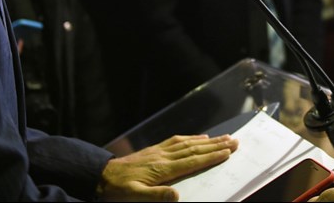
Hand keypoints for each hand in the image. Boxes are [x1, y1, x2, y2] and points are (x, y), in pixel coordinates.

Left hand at [97, 134, 238, 201]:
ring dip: (207, 140)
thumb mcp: (134, 198)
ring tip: (223, 137)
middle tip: (234, 141)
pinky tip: (198, 137)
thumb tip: (177, 196)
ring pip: (188, 143)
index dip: (211, 156)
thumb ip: (156, 196)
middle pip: (194, 148)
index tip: (228, 152)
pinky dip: (191, 138)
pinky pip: (176, 140)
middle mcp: (163, 156)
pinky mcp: (153, 150)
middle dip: (216, 145)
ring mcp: (159, 151)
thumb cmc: (117, 191)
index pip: (192, 161)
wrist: (99, 177)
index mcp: (162, 169)